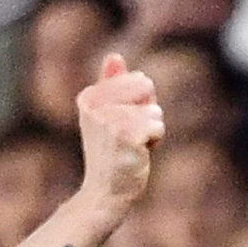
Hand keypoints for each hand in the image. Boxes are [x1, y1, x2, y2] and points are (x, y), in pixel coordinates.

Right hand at [75, 53, 163, 217]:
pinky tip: (139, 153)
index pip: (138, 81)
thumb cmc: (113, 153)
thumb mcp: (110, 114)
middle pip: (147, 90)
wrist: (106, 191)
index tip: (123, 125)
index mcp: (90, 96)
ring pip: (155, 111)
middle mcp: (96, 105)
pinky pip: (157, 126)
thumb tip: (114, 55)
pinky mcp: (126, 136)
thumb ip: (113, 85)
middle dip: (148, 114)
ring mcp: (110, 120)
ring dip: (152, 130)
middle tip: (130, 136)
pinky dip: (155, 141)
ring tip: (133, 147)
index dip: (140, 104)